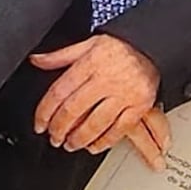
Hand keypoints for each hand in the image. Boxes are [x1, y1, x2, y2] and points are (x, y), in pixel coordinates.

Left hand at [27, 35, 167, 165]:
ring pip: (95, 123)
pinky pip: (119, 129)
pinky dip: (104, 142)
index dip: (45, 112)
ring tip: (70, 144)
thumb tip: (36, 60)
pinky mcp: (140, 106)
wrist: (154, 46)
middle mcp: (106, 79)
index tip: (39, 124)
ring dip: (79, 139)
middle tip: (54, 138)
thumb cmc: (121, 45)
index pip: (59, 91)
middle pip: (74, 110)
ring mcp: (124, 94)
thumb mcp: (88, 43)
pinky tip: (93, 146)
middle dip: (59, 129)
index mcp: (90, 63)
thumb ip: (60, 55)